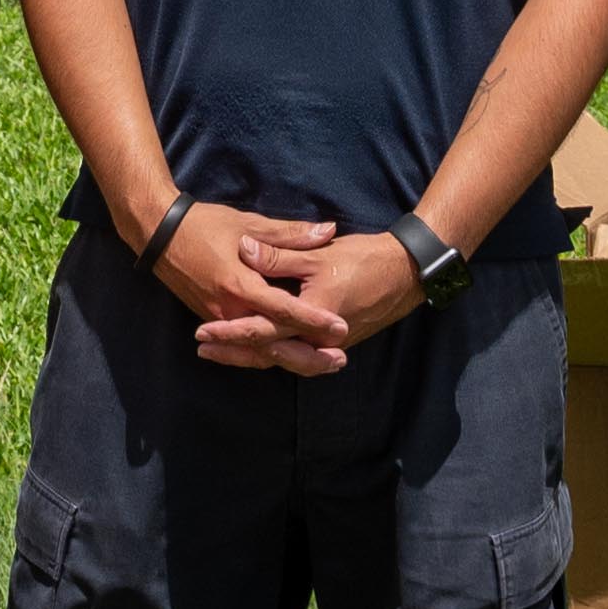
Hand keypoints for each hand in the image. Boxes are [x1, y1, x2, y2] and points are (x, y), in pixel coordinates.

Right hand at [136, 192, 350, 370]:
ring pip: (258, 350)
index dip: (313, 319)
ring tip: (324, 364)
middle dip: (307, 355)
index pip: (282, 309)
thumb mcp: (248, 224)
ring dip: (291, 358)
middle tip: (340, 360)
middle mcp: (228, 310)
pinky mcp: (213, 321)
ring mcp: (218, 320)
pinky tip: (290, 357)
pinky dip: (268, 354)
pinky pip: (244, 346)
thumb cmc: (203, 225)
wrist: (158, 235)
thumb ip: (289, 234)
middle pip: (272, 342)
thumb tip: (328, 231)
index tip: (341, 328)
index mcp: (239, 285)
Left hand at [198, 227, 424, 379]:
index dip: (230, 332)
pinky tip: (259, 347)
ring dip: (251, 356)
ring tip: (221, 352)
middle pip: (269, 354)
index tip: (202, 332)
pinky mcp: (334, 342)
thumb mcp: (317, 253)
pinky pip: (297, 354)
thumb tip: (244, 250)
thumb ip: (279, 255)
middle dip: (234, 353)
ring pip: (283, 358)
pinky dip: (274, 352)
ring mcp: (327, 345)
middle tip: (203, 349)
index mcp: (310, 318)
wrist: (405, 273)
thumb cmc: (363, 260)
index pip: (262, 331)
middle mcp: (318, 340)